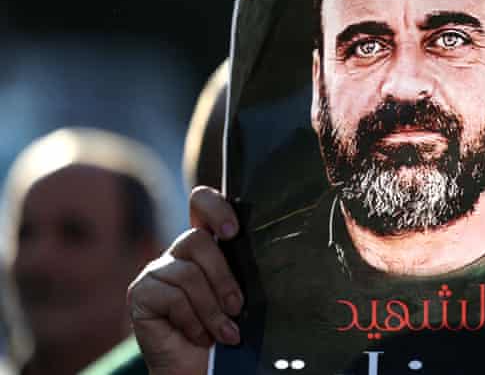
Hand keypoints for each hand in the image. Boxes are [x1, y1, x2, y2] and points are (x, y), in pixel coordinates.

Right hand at [127, 187, 241, 374]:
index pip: (201, 202)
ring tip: (224, 333)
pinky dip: (192, 321)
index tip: (234, 231)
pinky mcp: (140, 293)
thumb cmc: (227, 331)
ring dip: (212, 309)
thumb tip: (267, 251)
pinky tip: (198, 336)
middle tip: (237, 307)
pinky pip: (172, 297)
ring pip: (188, 273)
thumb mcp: (240, 296)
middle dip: (223, 277)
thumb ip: (242, 269)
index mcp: (205, 246)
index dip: (215, 207)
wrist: (201, 369)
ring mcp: (156, 271)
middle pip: (198, 239)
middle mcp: (178, 253)